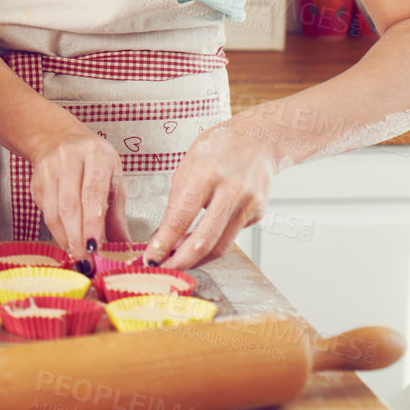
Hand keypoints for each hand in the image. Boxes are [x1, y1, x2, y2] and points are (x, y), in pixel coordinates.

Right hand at [28, 126, 130, 262]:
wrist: (57, 137)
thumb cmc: (92, 159)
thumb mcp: (113, 175)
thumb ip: (117, 212)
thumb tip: (123, 246)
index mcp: (95, 154)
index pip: (93, 191)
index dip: (92, 222)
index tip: (95, 246)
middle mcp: (69, 158)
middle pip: (71, 205)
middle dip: (78, 237)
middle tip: (86, 260)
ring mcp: (49, 169)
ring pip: (55, 211)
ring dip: (65, 238)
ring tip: (77, 255)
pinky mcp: (36, 182)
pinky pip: (46, 212)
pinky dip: (56, 231)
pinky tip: (67, 242)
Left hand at [146, 121, 276, 270]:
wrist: (259, 138)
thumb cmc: (217, 148)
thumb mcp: (187, 165)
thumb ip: (176, 200)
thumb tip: (163, 236)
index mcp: (205, 173)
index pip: (180, 218)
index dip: (163, 243)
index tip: (150, 258)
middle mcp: (230, 190)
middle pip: (204, 241)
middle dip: (180, 262)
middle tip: (164, 271)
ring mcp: (248, 203)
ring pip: (221, 246)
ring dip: (197, 259)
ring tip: (178, 261)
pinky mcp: (258, 212)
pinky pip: (232, 235)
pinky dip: (214, 242)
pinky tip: (202, 238)